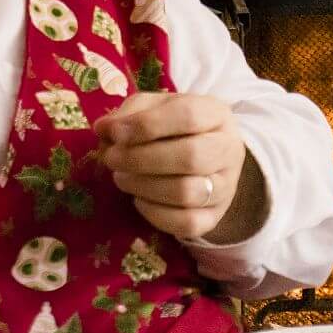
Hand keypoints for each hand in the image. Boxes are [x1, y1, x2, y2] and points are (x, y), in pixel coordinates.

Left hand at [96, 92, 265, 242]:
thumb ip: (129, 114)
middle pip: (191, 157)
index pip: (188, 115)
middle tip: (112, 158)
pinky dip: (155, 213)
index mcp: (216, 114)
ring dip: (144, 186)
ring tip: (121, 177)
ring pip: (187, 193)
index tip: (114, 132)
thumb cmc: (173, 126)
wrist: (203, 158)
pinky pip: (187, 223)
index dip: (146, 125)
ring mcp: (226, 187)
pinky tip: (139, 199)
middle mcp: (228, 150)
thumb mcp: (153, 108)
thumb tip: (104, 129)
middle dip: (141, 159)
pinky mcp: (215, 217)